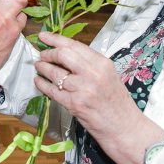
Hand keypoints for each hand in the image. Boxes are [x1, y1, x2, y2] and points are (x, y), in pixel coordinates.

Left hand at [33, 31, 163, 163]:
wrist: (124, 127)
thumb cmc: (116, 102)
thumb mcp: (108, 75)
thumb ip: (90, 64)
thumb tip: (65, 52)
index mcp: (102, 63)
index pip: (74, 45)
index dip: (55, 39)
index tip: (43, 35)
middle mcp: (93, 74)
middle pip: (62, 55)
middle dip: (48, 53)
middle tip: (42, 55)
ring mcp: (83, 89)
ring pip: (54, 73)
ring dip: (42, 68)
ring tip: (39, 66)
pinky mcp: (74, 105)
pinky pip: (52, 90)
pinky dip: (42, 84)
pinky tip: (39, 81)